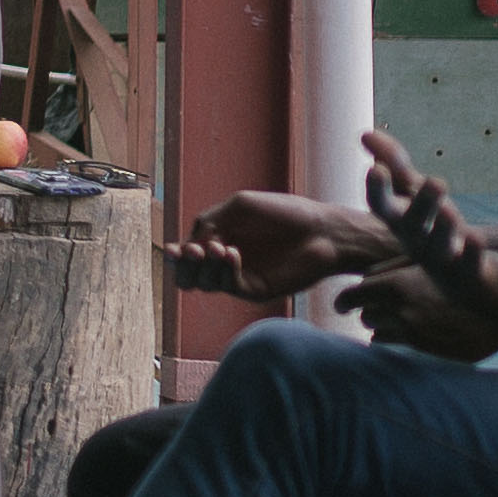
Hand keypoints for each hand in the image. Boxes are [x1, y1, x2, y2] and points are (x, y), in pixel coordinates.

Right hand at [173, 184, 398, 298]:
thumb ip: (210, 221)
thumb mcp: (240, 206)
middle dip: (183, 265)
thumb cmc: (285, 213)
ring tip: (216, 249)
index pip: (188, 254)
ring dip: (202, 267)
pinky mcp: (256, 290)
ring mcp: (241, 277)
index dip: (177, 254)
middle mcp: (227, 261)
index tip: (174, 248)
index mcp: (220, 239)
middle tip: (190, 251)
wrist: (323, 231)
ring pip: (204, 283)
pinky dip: (225, 270)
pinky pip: (230, 286)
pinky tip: (232, 253)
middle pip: (189, 275)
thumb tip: (190, 245)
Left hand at [345, 261, 497, 357]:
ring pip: (378, 334)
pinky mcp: (430, 349)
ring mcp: (416, 333)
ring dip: (383, 327)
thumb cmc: (459, 273)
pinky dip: (398, 339)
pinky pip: (398, 346)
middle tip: (379, 306)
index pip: (351, 298)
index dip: (343, 301)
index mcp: (395, 285)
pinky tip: (410, 330)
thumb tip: (363, 280)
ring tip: (398, 318)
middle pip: (365, 316)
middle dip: (369, 311)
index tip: (341, 304)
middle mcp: (401, 311)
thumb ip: (390, 270)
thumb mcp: (423, 261)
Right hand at [362, 129, 487, 290]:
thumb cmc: (429, 225)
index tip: (377, 169)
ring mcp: (441, 257)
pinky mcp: (469, 270)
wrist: (457, 276)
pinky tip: (475, 237)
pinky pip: (470, 263)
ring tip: (451, 210)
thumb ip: (392, 162)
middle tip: (438, 181)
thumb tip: (366, 133)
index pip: (380, 205)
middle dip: (423, 204)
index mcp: (398, 219)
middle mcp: (416, 239)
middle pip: (413, 224)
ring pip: (438, 245)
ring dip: (444, 228)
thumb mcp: (411, 191)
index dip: (377, 190)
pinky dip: (472, 252)